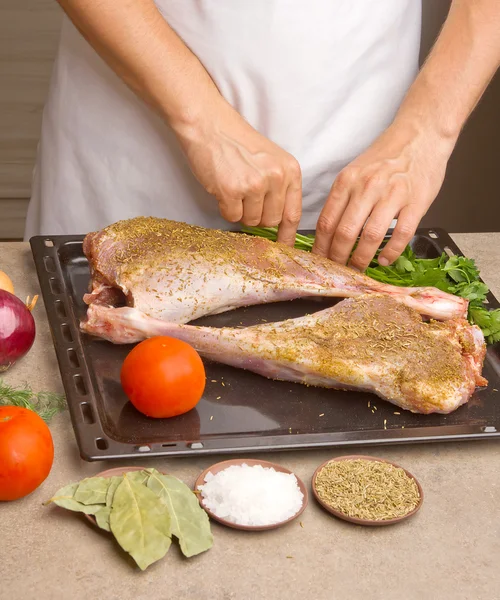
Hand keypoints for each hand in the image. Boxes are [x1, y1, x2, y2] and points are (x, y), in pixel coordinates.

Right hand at [175, 101, 301, 244]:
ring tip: (234, 188)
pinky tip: (223, 188)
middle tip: (245, 198)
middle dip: (257, 216)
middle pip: (271, 221)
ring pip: (252, 221)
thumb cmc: (237, 143)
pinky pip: (232, 217)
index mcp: (290, 170)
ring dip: (240, 211)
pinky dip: (225, 208)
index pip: (293, 213)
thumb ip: (279, 189)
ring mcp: (255, 185)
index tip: (285, 249)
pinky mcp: (232, 190)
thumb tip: (278, 224)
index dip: (288, 235)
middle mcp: (276, 178)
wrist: (209, 125)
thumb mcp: (270, 161)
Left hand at [312, 121, 452, 269]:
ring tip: (358, 269)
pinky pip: (401, 234)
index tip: (319, 261)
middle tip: (337, 271)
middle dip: (338, 258)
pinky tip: (384, 260)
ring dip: (362, 259)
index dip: (321, 248)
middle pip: (345, 233)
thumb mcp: (354, 172)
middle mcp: (367, 187)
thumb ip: (341, 199)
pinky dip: (391, 252)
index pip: (326, 222)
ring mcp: (393, 194)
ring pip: (371, 236)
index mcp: (347, 181)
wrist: (420, 135)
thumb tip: (326, 234)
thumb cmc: (385, 157)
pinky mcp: (416, 201)